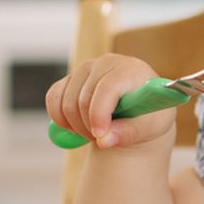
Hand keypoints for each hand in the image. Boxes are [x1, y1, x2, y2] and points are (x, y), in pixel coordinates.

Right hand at [45, 53, 174, 149]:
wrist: (140, 109)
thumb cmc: (149, 116)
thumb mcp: (150, 127)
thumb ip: (129, 133)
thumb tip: (103, 140)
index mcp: (132, 69)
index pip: (108, 88)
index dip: (99, 113)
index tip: (99, 135)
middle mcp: (107, 62)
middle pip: (84, 98)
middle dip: (89, 126)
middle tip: (102, 139)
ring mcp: (86, 68)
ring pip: (66, 101)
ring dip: (76, 125)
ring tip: (96, 133)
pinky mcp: (71, 77)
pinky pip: (53, 98)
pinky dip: (60, 118)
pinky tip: (75, 126)